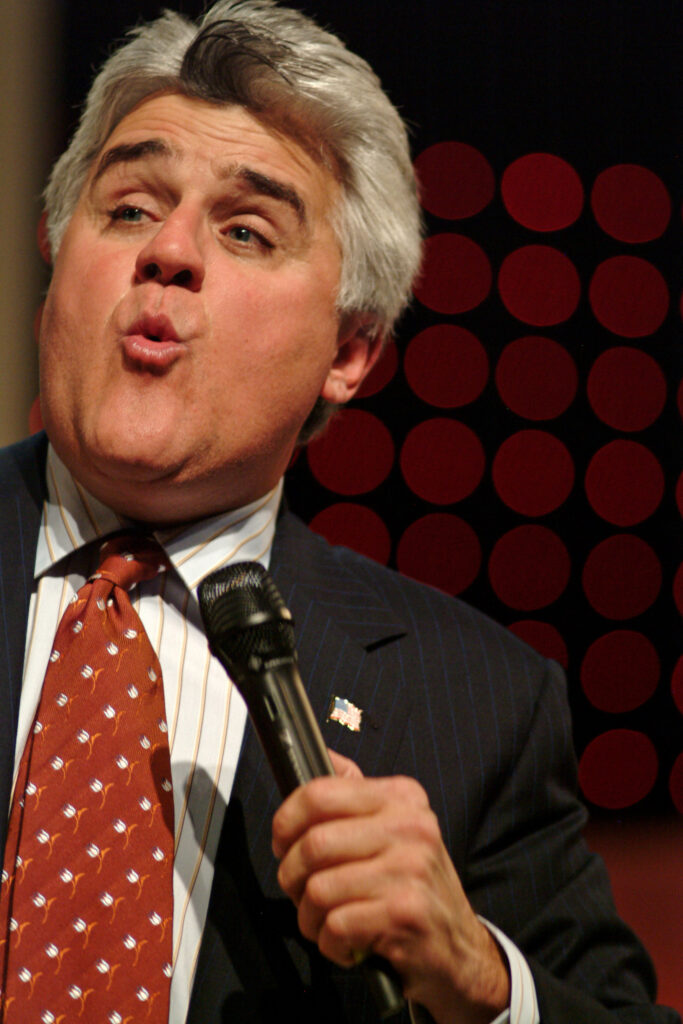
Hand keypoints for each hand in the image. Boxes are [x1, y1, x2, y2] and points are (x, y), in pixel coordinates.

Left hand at [272, 751, 509, 1023]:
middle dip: (291, 875)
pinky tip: (347, 942)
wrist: (460, 946)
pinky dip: (330, 943)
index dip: (286, 820)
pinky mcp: (405, 913)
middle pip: (313, 844)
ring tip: (324, 920)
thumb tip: (322, 757)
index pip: (320, 792)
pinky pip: (336, 926)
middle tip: (299, 890)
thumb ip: (356, 793)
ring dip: (309, 916)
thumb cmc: (412, 884)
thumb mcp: (395, 826)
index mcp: (401, 797)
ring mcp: (410, 869)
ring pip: (319, 889)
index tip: (282, 842)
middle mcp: (410, 826)